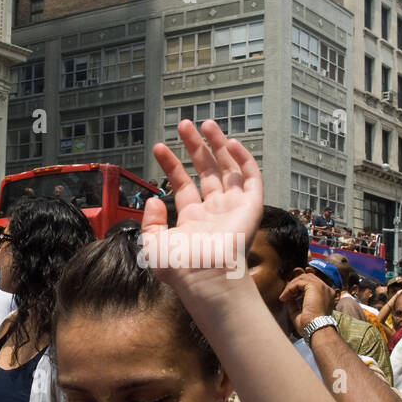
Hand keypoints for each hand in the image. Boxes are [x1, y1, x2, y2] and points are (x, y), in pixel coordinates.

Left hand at [142, 119, 261, 302]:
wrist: (204, 277)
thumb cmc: (180, 268)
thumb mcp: (153, 244)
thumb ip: (150, 222)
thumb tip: (153, 200)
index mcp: (194, 220)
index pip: (183, 184)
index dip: (171, 164)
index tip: (159, 147)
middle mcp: (214, 211)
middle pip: (206, 171)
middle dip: (195, 147)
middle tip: (184, 125)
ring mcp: (233, 207)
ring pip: (228, 169)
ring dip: (218, 145)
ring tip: (204, 124)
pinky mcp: (251, 207)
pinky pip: (251, 178)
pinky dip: (243, 159)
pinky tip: (229, 142)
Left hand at [279, 271, 336, 333]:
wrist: (316, 328)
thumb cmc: (310, 326)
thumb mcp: (300, 314)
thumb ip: (294, 305)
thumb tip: (288, 298)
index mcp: (327, 296)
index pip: (313, 283)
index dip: (300, 286)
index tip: (290, 296)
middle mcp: (326, 289)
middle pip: (308, 278)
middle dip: (295, 285)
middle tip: (285, 295)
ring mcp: (322, 287)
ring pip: (303, 278)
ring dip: (291, 286)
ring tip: (284, 297)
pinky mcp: (315, 286)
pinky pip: (299, 282)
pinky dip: (290, 288)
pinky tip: (285, 297)